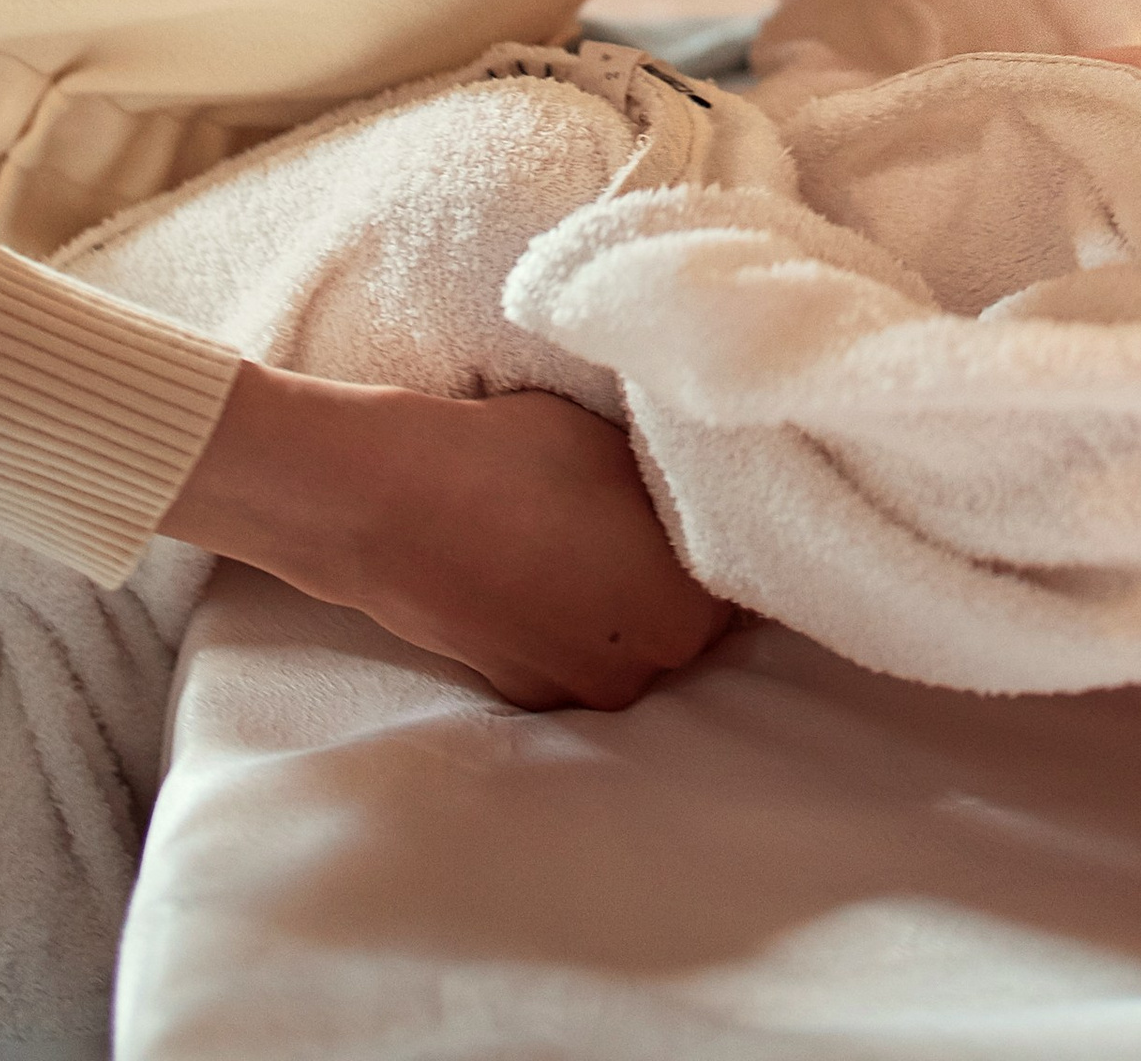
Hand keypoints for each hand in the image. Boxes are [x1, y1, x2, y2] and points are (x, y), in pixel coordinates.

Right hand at [163, 362, 729, 708]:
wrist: (389, 503)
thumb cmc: (517, 460)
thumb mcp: (627, 447)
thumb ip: (684, 490)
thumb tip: (715, 496)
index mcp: (689, 616)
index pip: (751, 577)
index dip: (735, 529)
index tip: (717, 495)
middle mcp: (645, 673)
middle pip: (693, 620)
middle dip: (680, 571)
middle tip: (648, 506)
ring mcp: (576, 691)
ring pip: (631, 639)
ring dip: (621, 597)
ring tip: (583, 529)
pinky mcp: (519, 693)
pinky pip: (574, 650)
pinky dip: (568, 613)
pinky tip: (538, 559)